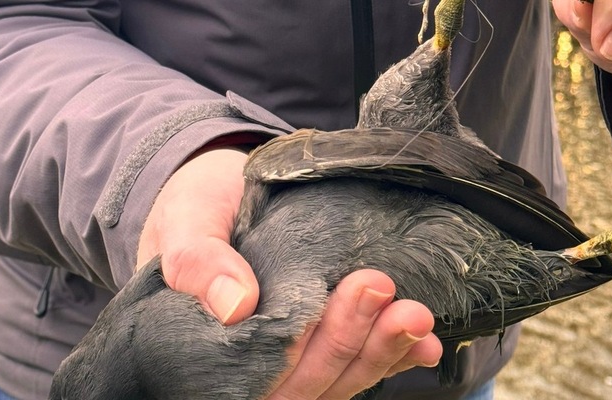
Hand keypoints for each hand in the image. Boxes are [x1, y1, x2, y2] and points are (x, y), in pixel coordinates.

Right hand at [137, 146, 442, 396]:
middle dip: (352, 342)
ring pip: (339, 382)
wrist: (223, 194)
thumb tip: (237, 306)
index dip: (306, 352)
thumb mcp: (186, 223)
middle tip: (381, 285)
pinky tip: (426, 344)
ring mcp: (293, 361)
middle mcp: (253, 369)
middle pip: (308, 384)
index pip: (260, 376)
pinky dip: (395, 358)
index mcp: (210, 354)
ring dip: (382, 351)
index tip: (349, 293)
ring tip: (414, 314)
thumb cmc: (196, 210)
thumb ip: (199, 263)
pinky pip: (359, 368)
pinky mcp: (323, 344)